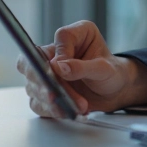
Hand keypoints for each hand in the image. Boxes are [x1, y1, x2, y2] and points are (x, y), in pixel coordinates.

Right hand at [17, 20, 146, 117]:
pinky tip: (68, 111)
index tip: (66, 70)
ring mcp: (47, 71)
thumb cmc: (111, 73)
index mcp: (75, 35)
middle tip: (56, 96)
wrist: (112, 91)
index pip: (61, 37)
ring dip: (53, 100)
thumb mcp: (104, 69)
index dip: (61, 53)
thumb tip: (58, 67)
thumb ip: (82, 67)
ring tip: (77, 106)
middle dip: (45, 82)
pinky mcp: (44, 90)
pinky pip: (37, 102)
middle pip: (34, 62)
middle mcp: (56, 50)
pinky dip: (51, 110)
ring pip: (34, 85)